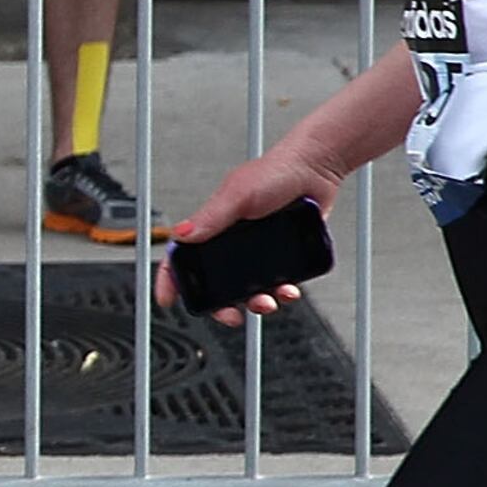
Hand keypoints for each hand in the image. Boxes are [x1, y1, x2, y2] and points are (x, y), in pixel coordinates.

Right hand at [156, 149, 342, 326]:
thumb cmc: (275, 172)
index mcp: (212, 227)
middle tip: (231, 316)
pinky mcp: (284, 256)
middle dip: (222, 305)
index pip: (181, 256)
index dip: (171, 279)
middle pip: (215, 283)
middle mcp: (231, 241)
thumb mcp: (238, 195)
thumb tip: (181, 236)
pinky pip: (278, 282)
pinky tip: (290, 290)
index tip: (169, 299)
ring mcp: (258, 250)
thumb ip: (211, 217)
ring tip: (267, 302)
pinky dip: (283, 292)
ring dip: (256, 302)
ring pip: (249, 288)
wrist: (317, 170)